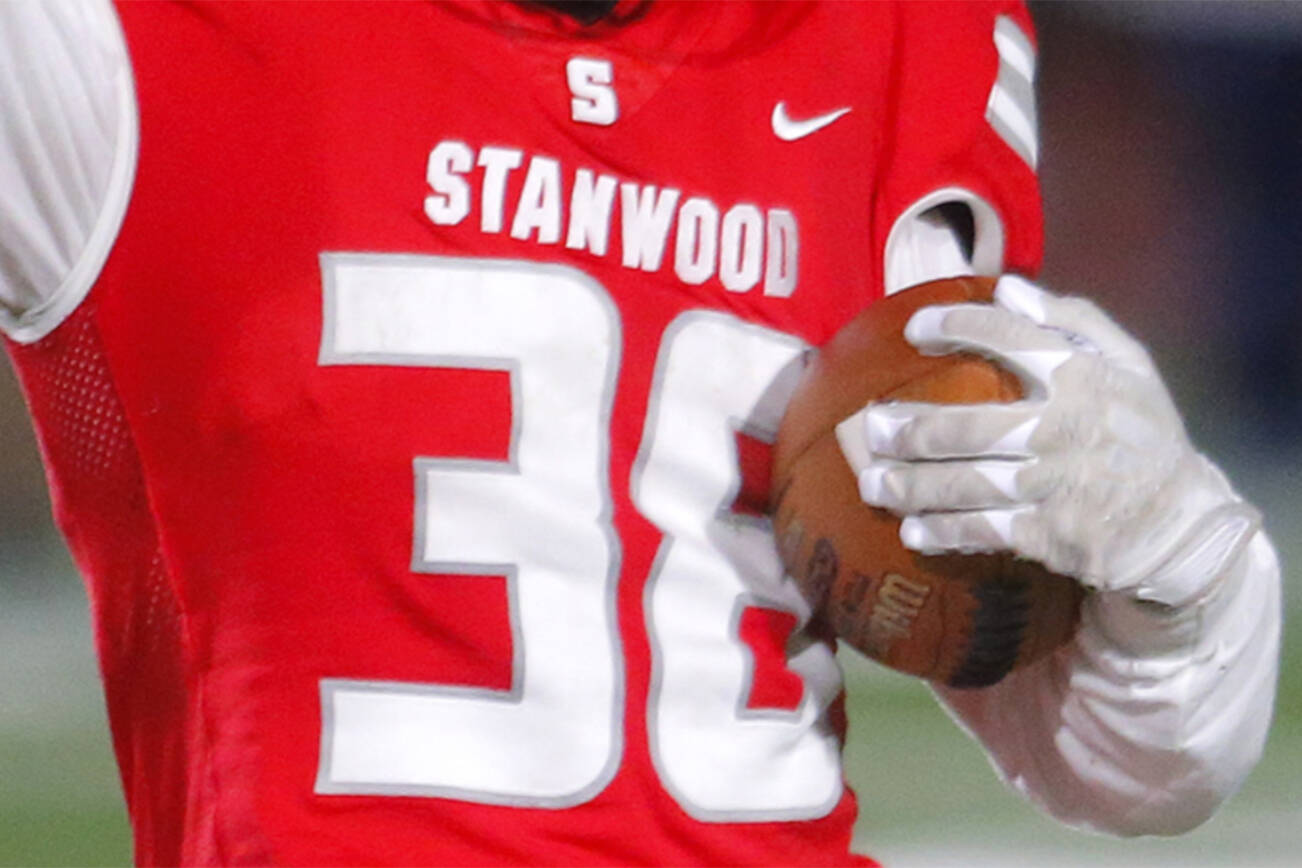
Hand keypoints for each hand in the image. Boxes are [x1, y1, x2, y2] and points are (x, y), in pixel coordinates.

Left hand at [836, 275, 1258, 606]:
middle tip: (871, 427)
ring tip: (873, 482)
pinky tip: (913, 531)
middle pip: (967, 424)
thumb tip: (1009, 286)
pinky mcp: (1048, 534)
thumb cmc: (1144, 435)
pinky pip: (983, 531)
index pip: (1011, 337)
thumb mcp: (1129, 364)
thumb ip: (1073, 320)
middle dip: (910, 428)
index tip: (914, 328)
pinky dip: (944, 532)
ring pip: (965, 482)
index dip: (958, 325)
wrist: (1180, 524)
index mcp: (1083, 377)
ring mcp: (1052, 485)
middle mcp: (1062, 428)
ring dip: (911, 484)